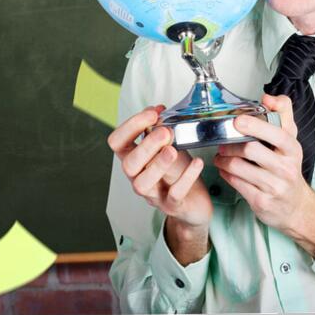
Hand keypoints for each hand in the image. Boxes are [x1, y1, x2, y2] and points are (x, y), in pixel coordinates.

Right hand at [107, 105, 212, 228]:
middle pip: (129, 164)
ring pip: (143, 184)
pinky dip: (186, 178)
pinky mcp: (172, 205)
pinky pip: (174, 194)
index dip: (130, 126)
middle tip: (165, 132)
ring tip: (173, 150)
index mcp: (134, 159)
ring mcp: (153, 194)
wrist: (194, 200)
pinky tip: (197, 163)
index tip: (152, 113)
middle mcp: (138, 177)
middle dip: (146, 146)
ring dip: (157, 164)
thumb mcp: (168, 146)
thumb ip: (159, 129)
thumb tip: (157, 109)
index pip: (117, 142)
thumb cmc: (177, 171)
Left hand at [213, 93, 314, 235]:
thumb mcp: (290, 141)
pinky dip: (226, 174)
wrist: (296, 206)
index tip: (238, 120)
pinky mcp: (262, 201)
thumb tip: (268, 97)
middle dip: (231, 144)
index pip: (277, 133)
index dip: (256, 125)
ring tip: (220, 156)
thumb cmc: (288, 169)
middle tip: (222, 142)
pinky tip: (225, 170)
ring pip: (239, 167)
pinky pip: (236, 183)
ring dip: (223, 160)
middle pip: (251, 149)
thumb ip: (282, 114)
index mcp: (293, 149)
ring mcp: (274, 186)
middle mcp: (286, 168)